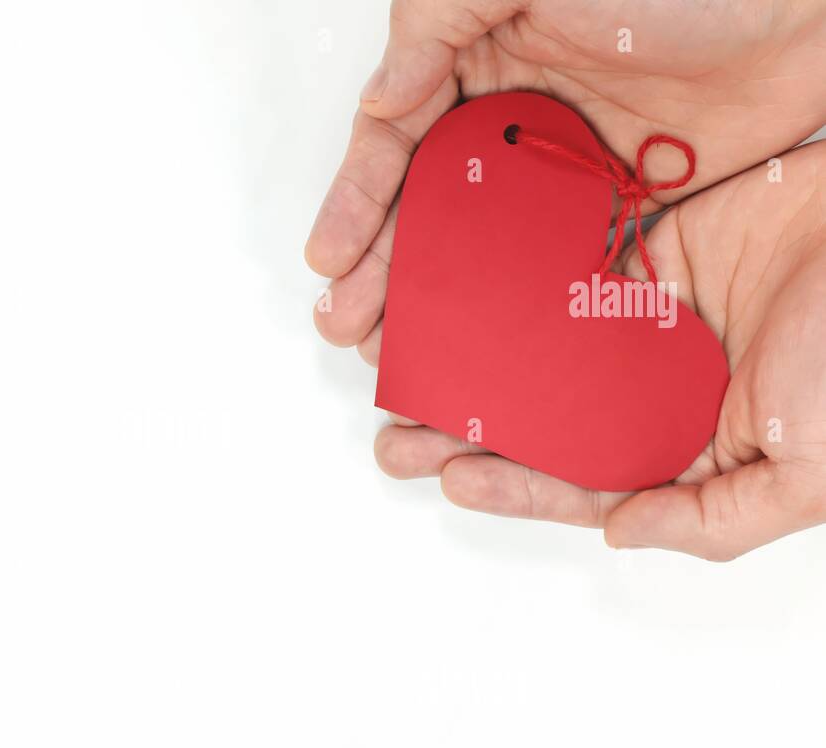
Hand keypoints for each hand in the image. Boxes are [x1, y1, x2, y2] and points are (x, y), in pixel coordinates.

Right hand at [306, 0, 825, 362]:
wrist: (809, 7)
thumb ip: (438, 22)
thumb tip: (381, 102)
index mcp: (479, 60)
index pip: (396, 142)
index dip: (357, 203)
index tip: (329, 262)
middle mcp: (513, 123)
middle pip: (427, 209)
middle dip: (382, 272)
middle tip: (350, 329)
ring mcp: (562, 174)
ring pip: (480, 250)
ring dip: (436, 302)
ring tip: (398, 354)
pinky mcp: (615, 211)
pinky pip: (551, 268)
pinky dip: (514, 310)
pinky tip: (486, 345)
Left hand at [376, 142, 825, 559]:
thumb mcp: (807, 475)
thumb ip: (714, 522)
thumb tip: (617, 536)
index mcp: (689, 451)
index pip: (583, 481)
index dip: (516, 485)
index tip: (450, 477)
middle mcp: (655, 393)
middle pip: (543, 421)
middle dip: (467, 432)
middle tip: (394, 439)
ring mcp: (643, 325)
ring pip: (537, 351)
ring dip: (472, 364)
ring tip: (404, 372)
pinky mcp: (641, 254)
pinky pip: (558, 273)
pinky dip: (507, 287)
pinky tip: (457, 297)